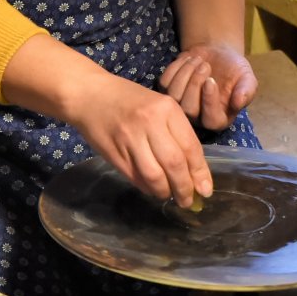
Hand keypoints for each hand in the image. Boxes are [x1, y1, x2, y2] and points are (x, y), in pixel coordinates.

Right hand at [69, 72, 213, 207]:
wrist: (90, 95)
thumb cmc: (128, 99)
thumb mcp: (158, 105)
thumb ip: (175, 133)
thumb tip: (193, 171)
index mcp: (167, 109)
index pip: (190, 147)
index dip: (199, 173)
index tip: (206, 190)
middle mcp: (150, 123)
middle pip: (174, 164)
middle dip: (185, 188)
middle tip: (188, 201)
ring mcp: (130, 139)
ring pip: (155, 176)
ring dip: (166, 192)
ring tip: (170, 196)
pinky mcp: (115, 153)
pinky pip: (136, 178)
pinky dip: (148, 188)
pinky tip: (153, 188)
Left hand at [159, 44, 257, 131]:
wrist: (217, 54)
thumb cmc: (234, 69)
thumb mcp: (247, 78)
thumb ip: (247, 90)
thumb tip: (239, 102)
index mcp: (219, 118)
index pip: (211, 120)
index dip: (209, 102)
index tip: (211, 81)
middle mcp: (197, 117)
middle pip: (188, 110)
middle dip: (195, 83)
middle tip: (205, 65)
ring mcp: (180, 105)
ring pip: (174, 96)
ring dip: (185, 74)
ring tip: (198, 59)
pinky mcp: (168, 91)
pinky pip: (164, 83)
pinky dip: (176, 67)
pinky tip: (187, 59)